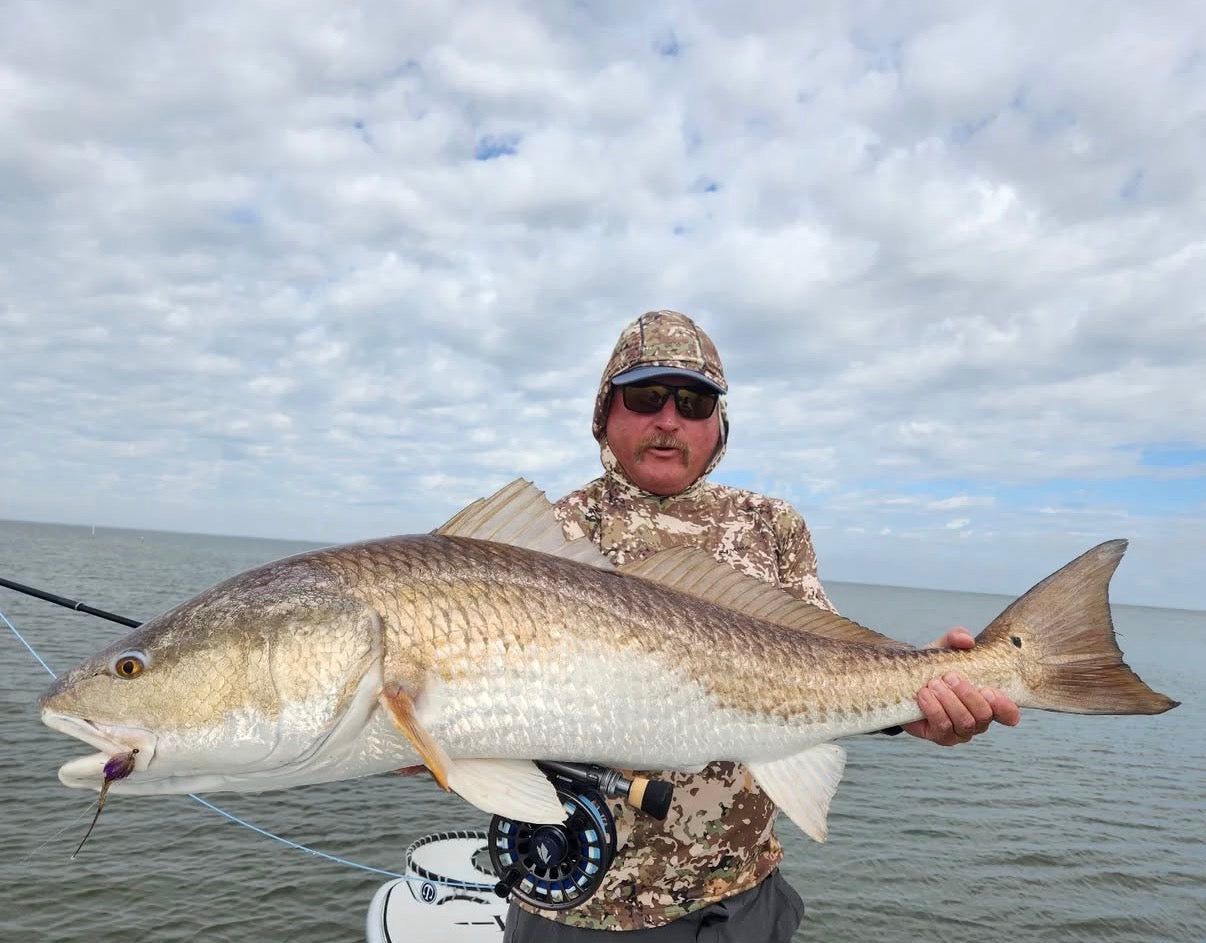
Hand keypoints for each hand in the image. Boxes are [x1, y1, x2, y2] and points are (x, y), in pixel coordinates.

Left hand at [902, 627, 1021, 745]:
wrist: (905, 681)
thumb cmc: (934, 666)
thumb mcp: (944, 648)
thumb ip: (956, 638)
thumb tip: (967, 640)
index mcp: (987, 702)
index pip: (1009, 714)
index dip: (1005, 707)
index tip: (989, 689)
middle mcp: (978, 720)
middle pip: (984, 716)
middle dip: (968, 695)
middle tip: (949, 676)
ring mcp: (960, 731)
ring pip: (964, 722)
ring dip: (949, 701)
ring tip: (934, 683)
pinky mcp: (941, 736)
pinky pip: (943, 727)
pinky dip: (934, 709)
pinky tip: (924, 695)